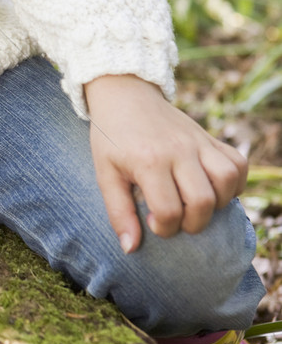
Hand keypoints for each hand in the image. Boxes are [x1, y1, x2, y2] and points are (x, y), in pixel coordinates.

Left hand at [85, 74, 247, 253]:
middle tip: (176, 218)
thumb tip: (131, 249)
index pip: (169, 211)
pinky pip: (238, 163)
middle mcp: (178, 150)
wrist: (124, 94)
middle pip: (203, 201)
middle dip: (193, 223)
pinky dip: (235, 182)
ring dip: (218, 203)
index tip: (153, 222)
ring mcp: (197, 141)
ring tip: (196, 203)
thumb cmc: (111, 137)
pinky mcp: (209, 137)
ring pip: (227, 180)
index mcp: (148, 161)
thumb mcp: (105, 173)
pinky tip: (214, 188)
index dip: (164, 229)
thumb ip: (118, 212)